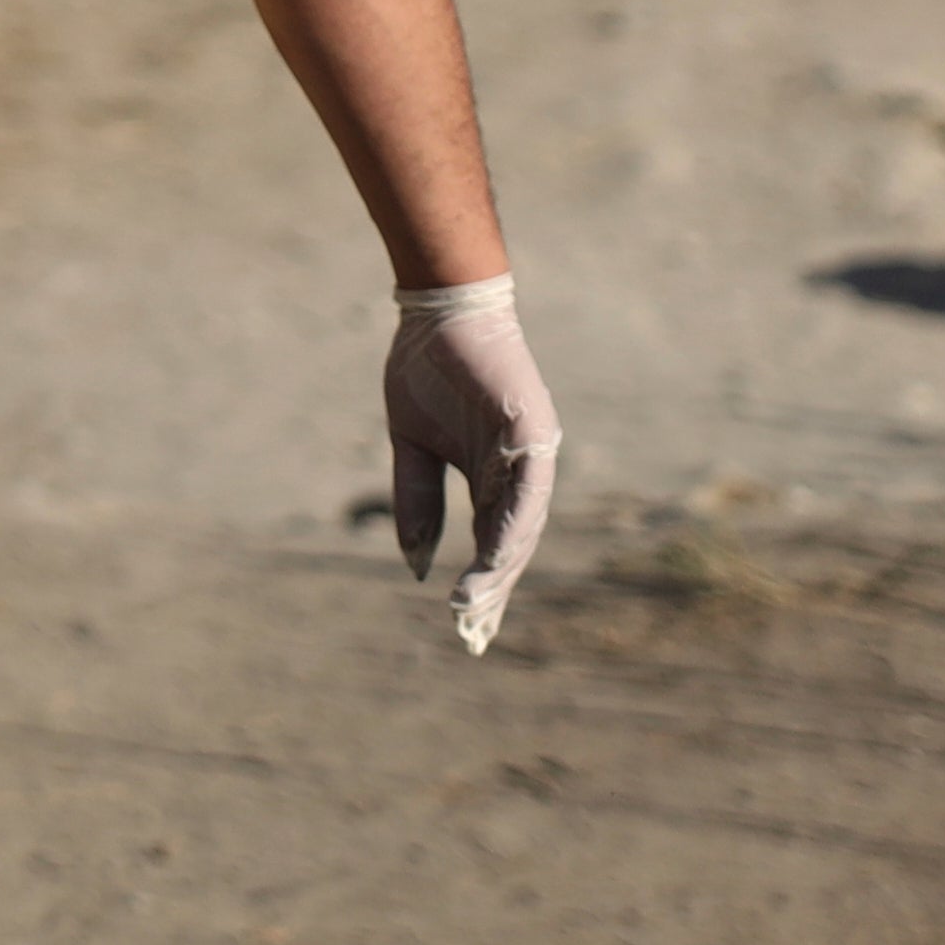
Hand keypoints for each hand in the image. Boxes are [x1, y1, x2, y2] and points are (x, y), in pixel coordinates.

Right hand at [385, 277, 561, 656]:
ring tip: (477, 605)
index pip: (494, 542)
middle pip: (515, 543)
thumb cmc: (427, 372)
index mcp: (494, 475)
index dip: (482, 583)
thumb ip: (417, 502)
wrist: (439, 311)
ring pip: (525, 523)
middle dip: (494, 590)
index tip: (463, 625)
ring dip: (504, 567)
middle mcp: (522, 470)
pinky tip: (497, 558)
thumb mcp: (412, 446)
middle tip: (473, 633)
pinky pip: (528, 488)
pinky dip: (513, 525)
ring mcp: (532, 450)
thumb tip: (418, 566)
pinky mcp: (532, 429)